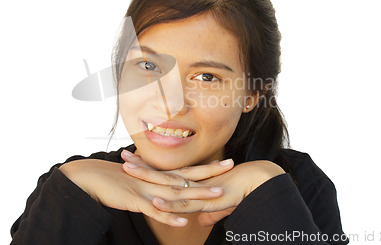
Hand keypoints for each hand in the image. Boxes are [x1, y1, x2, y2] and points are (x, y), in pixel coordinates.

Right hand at [58, 155, 231, 226]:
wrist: (89, 177)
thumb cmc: (112, 180)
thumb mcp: (136, 180)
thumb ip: (152, 185)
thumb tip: (165, 192)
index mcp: (157, 175)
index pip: (187, 170)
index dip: (206, 166)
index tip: (225, 161)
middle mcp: (155, 179)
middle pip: (187, 176)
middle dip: (210, 172)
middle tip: (231, 165)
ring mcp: (147, 189)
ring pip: (176, 192)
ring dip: (197, 194)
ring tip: (218, 194)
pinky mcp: (135, 201)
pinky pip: (154, 210)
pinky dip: (169, 216)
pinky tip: (183, 221)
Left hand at [122, 152, 284, 225]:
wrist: (258, 180)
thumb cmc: (241, 189)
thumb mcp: (220, 206)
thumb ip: (208, 213)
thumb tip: (200, 223)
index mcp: (193, 182)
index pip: (167, 174)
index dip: (150, 168)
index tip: (134, 160)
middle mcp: (192, 183)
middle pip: (161, 174)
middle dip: (141, 166)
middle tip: (122, 156)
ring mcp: (197, 191)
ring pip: (167, 185)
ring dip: (147, 178)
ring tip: (128, 170)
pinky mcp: (205, 201)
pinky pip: (183, 204)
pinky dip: (168, 204)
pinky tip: (153, 201)